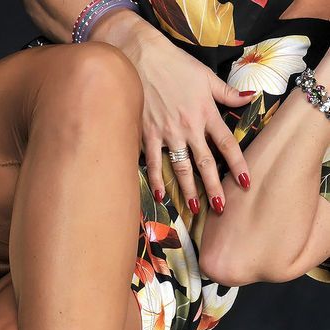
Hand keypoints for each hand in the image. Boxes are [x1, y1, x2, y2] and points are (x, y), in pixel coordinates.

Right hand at [93, 11, 254, 213]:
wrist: (142, 58)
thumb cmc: (175, 65)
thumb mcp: (206, 76)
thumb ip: (227, 93)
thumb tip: (250, 97)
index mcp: (206, 113)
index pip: (227, 143)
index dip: (237, 164)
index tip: (245, 182)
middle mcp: (189, 127)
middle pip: (206, 163)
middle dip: (214, 187)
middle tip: (221, 208)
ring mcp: (167, 133)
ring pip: (181, 167)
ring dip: (189, 190)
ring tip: (196, 208)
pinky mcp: (148, 135)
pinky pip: (154, 163)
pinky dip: (156, 181)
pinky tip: (161, 197)